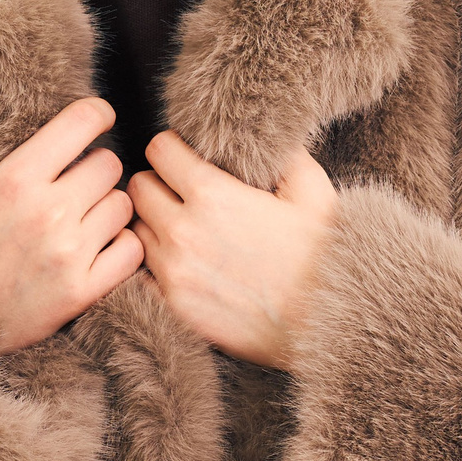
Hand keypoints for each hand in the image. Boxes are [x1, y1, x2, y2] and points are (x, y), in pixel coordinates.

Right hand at [0, 98, 142, 353]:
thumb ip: (2, 154)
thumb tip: (37, 116)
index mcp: (15, 178)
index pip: (82, 121)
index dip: (97, 115)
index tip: (100, 119)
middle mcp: (46, 212)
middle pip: (109, 164)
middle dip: (97, 172)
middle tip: (80, 187)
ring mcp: (67, 253)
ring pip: (123, 205)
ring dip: (109, 210)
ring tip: (84, 222)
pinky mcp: (82, 290)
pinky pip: (131, 248)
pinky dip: (121, 247)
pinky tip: (98, 249)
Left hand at [126, 133, 338, 369]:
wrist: (324, 324)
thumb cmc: (322, 256)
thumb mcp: (313, 192)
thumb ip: (285, 155)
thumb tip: (269, 136)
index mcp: (212, 194)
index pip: (158, 150)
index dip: (172, 149)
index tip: (185, 159)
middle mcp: (182, 230)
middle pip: (138, 188)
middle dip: (157, 185)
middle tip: (180, 194)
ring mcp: (172, 271)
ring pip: (137, 230)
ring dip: (154, 225)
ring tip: (184, 231)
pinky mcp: (172, 305)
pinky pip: (141, 272)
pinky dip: (155, 264)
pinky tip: (184, 264)